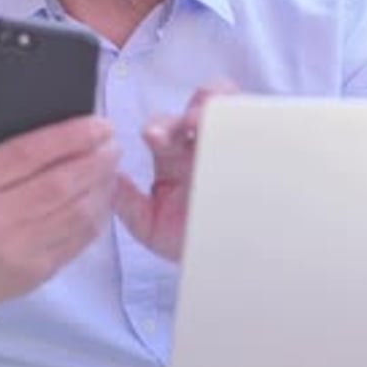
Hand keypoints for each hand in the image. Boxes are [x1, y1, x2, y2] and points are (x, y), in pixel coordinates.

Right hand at [0, 93, 118, 313]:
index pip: (28, 154)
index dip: (69, 136)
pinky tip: (103, 195)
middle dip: (95, 158)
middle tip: (113, 141)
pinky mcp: (35, 270)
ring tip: (111, 164)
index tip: (98, 123)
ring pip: (75, 211)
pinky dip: (97, 214)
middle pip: (59, 182)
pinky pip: (78, 238)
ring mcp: (16, 249)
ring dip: (102, 184)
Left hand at [113, 80, 236, 261]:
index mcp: (172, 156)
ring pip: (225, 103)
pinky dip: (245, 115)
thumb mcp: (152, 227)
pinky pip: (253, 120)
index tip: (153, 137)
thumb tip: (110, 179)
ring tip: (210, 122)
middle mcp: (199, 144)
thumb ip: (128, 205)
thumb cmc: (189, 240)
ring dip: (215, 105)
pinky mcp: (256, 148)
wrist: (227, 262)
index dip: (157, 127)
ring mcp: (229, 143)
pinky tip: (237, 127)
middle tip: (186, 126)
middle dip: (188, 112)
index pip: (161, 127)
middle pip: (194, 108)